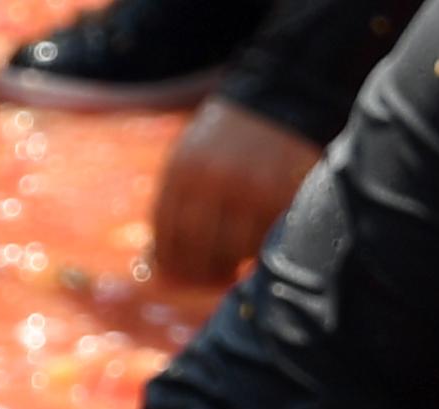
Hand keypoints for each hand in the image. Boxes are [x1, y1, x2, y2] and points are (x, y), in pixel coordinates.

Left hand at [149, 100, 321, 285]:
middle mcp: (211, 179)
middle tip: (206, 281)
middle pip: (194, 249)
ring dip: (227, 270)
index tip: (176, 277)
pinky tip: (252, 253)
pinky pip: (261, 242)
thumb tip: (154, 264)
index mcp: (182, 169)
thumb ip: (175, 202)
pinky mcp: (280, 195)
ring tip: (230, 270)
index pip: (165, 233)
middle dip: (197, 275)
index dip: (168, 263)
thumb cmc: (231, 138)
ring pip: (228, 252)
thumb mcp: (192, 156)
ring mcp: (247, 189)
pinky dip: (254, 255)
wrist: (284, 97)